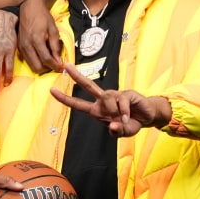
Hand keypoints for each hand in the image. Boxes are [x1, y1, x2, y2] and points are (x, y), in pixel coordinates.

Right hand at [17, 0, 64, 73]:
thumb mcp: (53, 30)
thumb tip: (59, 61)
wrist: (30, 8)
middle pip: (37, 67)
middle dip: (47, 68)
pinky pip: (28, 60)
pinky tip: (41, 55)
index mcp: (36, 40)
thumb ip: (55, 46)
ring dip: (42, 66)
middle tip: (55, 64)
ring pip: (32, 65)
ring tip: (49, 60)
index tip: (61, 68)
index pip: (46, 59)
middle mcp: (27, 45)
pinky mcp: (19, 47)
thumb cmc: (43, 17)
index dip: (55, 66)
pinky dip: (36, 61)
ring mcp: (21, 47)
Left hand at [48, 62, 169, 136]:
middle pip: (88, 85)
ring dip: (114, 111)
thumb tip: (113, 125)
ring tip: (123, 119)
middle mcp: (103, 100)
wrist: (147, 118)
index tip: (52, 90)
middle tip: (66, 66)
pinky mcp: (126, 94)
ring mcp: (115, 95)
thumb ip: (116, 131)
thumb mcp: (122, 132)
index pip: (78, 104)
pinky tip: (128, 117)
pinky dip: (125, 113)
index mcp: (97, 110)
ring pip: (107, 98)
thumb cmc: (130, 123)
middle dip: (76, 76)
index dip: (65, 99)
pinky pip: (122, 102)